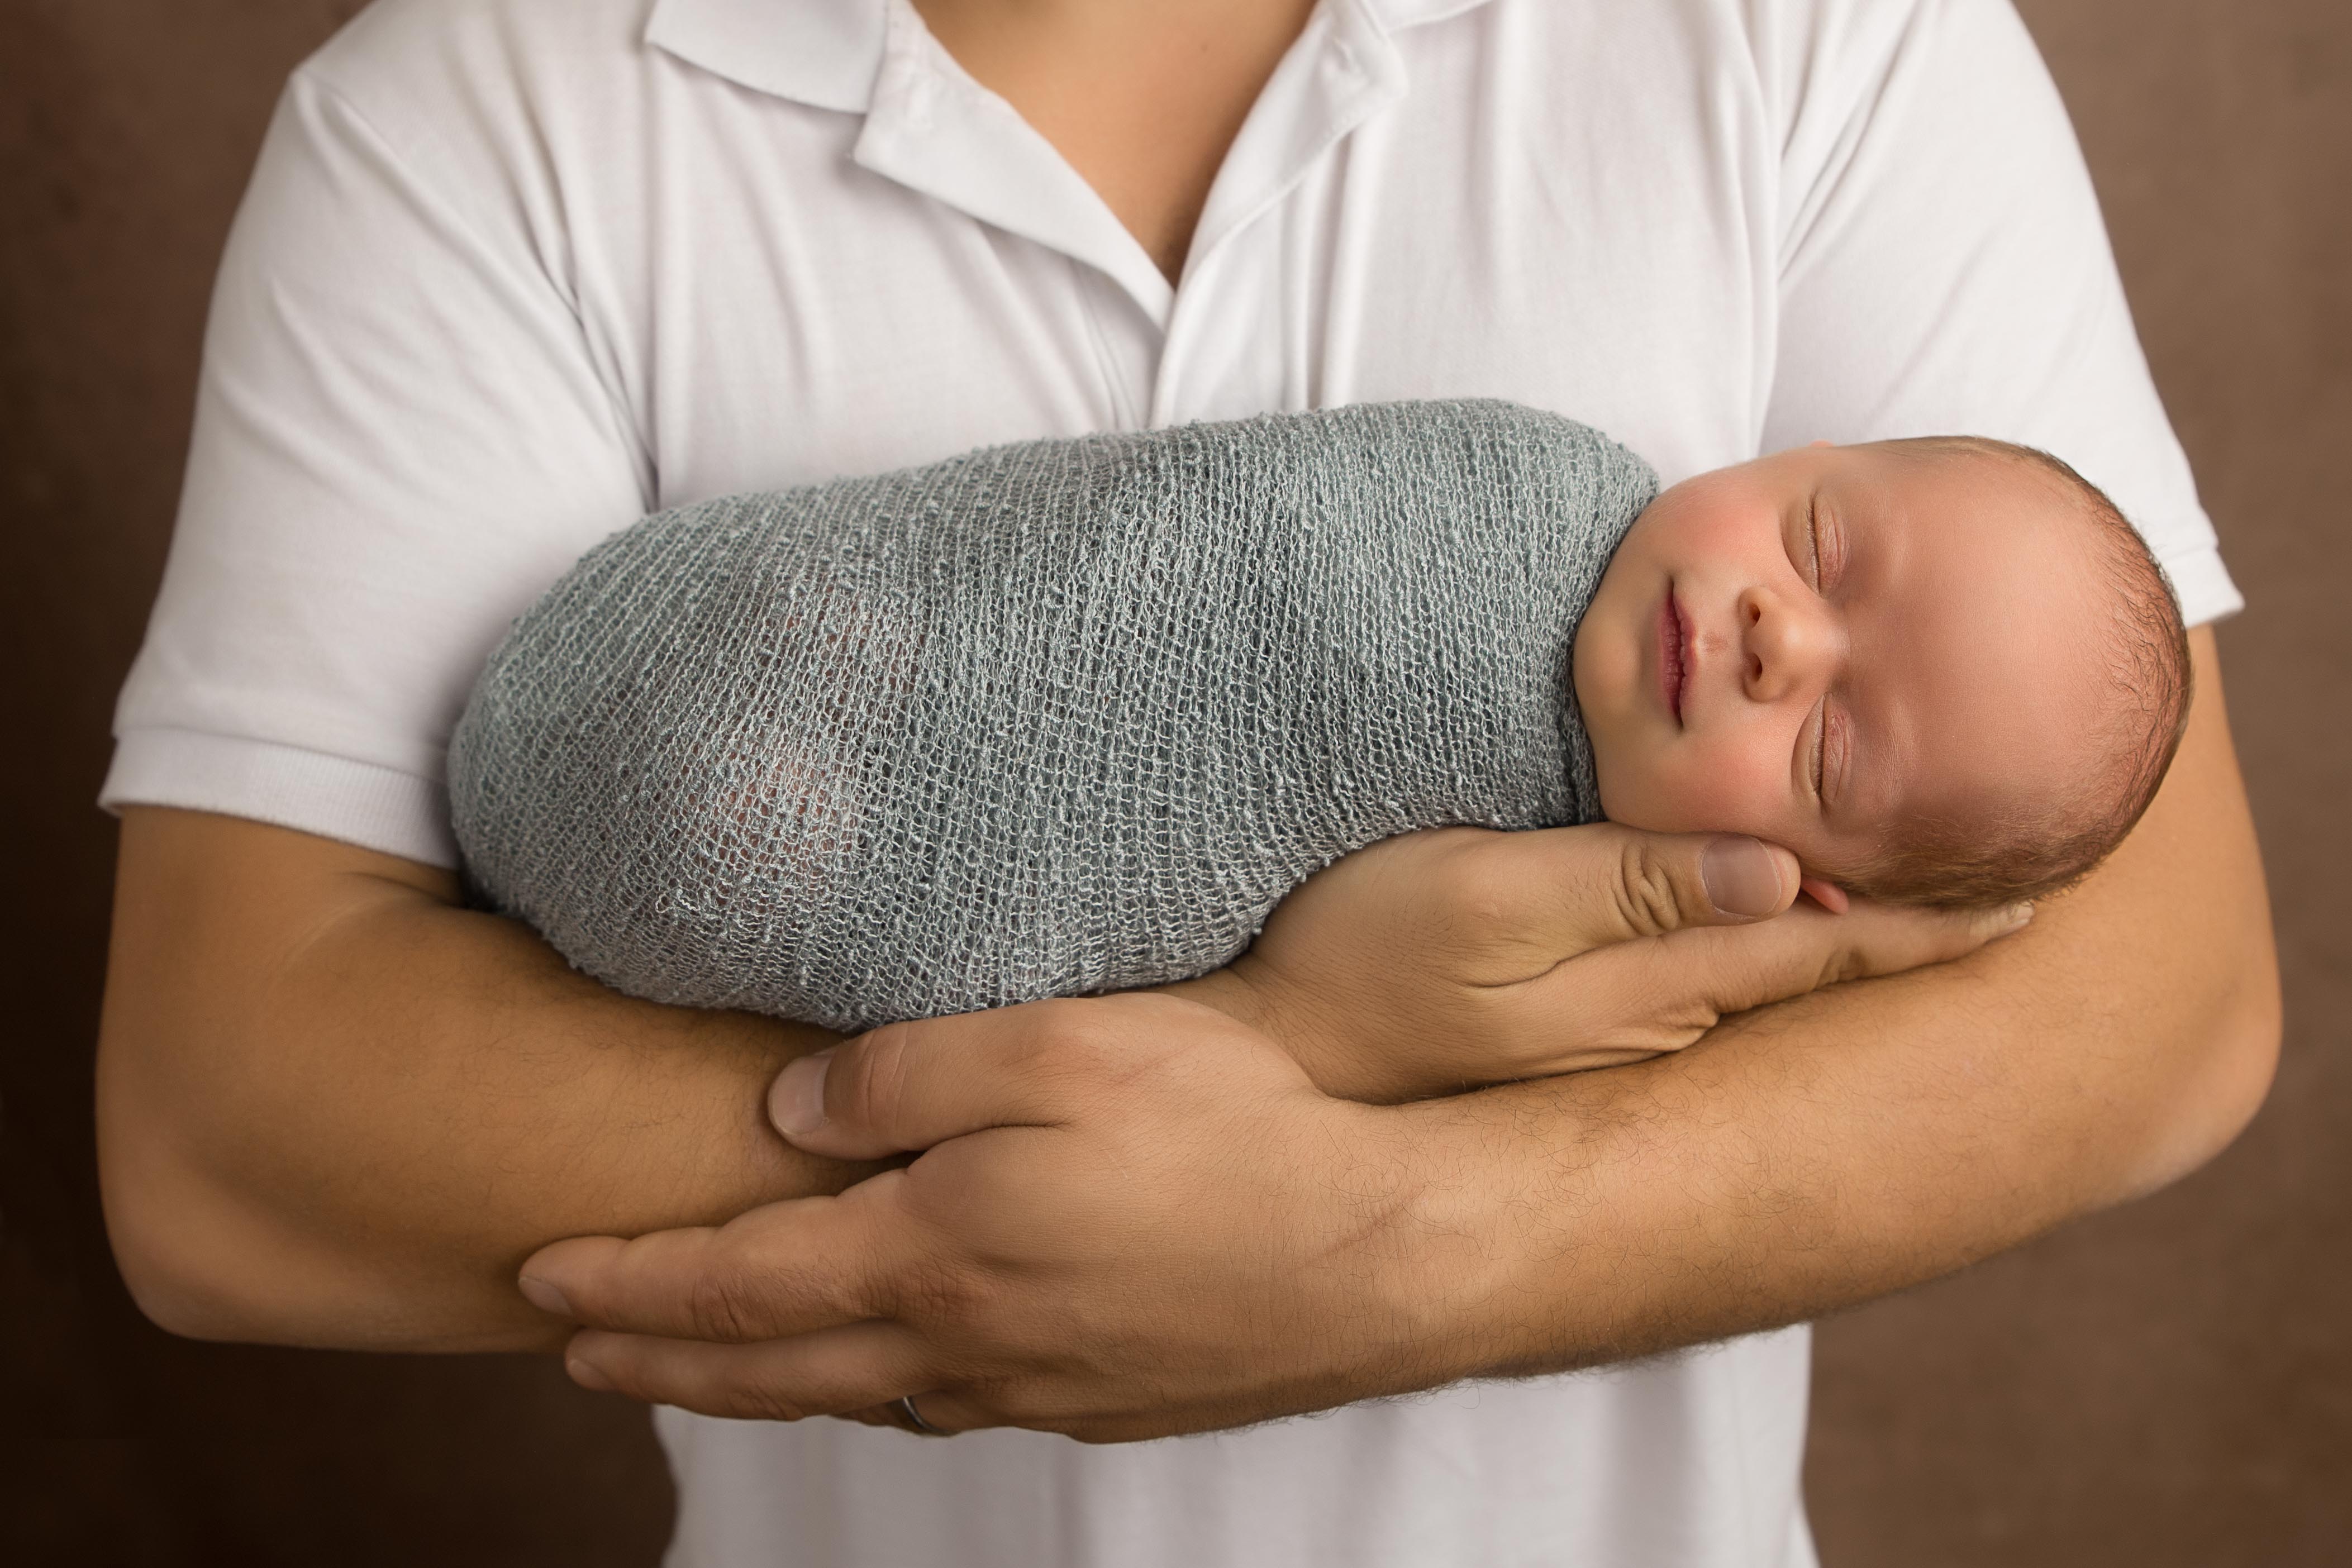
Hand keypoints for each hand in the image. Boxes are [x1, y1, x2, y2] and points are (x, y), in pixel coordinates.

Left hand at [520, 995, 1463, 1440]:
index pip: (733, 1286)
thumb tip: (785, 1113)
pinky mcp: (1109, 1399)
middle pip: (774, 1369)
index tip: (541, 1279)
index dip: (628, 1284)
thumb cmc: (1230, 1133)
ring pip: (862, 1397)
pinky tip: (893, 1374)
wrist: (1383, 1252)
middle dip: (660, 1358)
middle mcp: (967, 1346)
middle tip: (578, 1352)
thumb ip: (903, 1077)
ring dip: (762, 1386)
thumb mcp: (1056, 1051)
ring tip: (712, 1364)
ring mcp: (1040, 1387)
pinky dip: (879, 1392)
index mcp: (934, 1257)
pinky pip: (955, 1404)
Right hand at [1172, 825, 2030, 1101]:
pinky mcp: (1578, 1031)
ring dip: (1854, 947)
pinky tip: (1788, 930)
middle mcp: (1659, 1020)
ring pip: (1771, 984)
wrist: (1285, 1057)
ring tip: (1936, 905)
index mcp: (1652, 980)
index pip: (1824, 948)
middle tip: (2026, 904)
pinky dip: (1778, 956)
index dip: (1930, 925)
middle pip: (1818, 974)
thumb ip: (1626, 884)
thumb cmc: (1369, 956)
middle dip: (1920, 940)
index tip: (2036, 901)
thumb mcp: (1485, 898)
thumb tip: (1778, 872)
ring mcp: (1619, 1035)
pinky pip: (1713, 989)